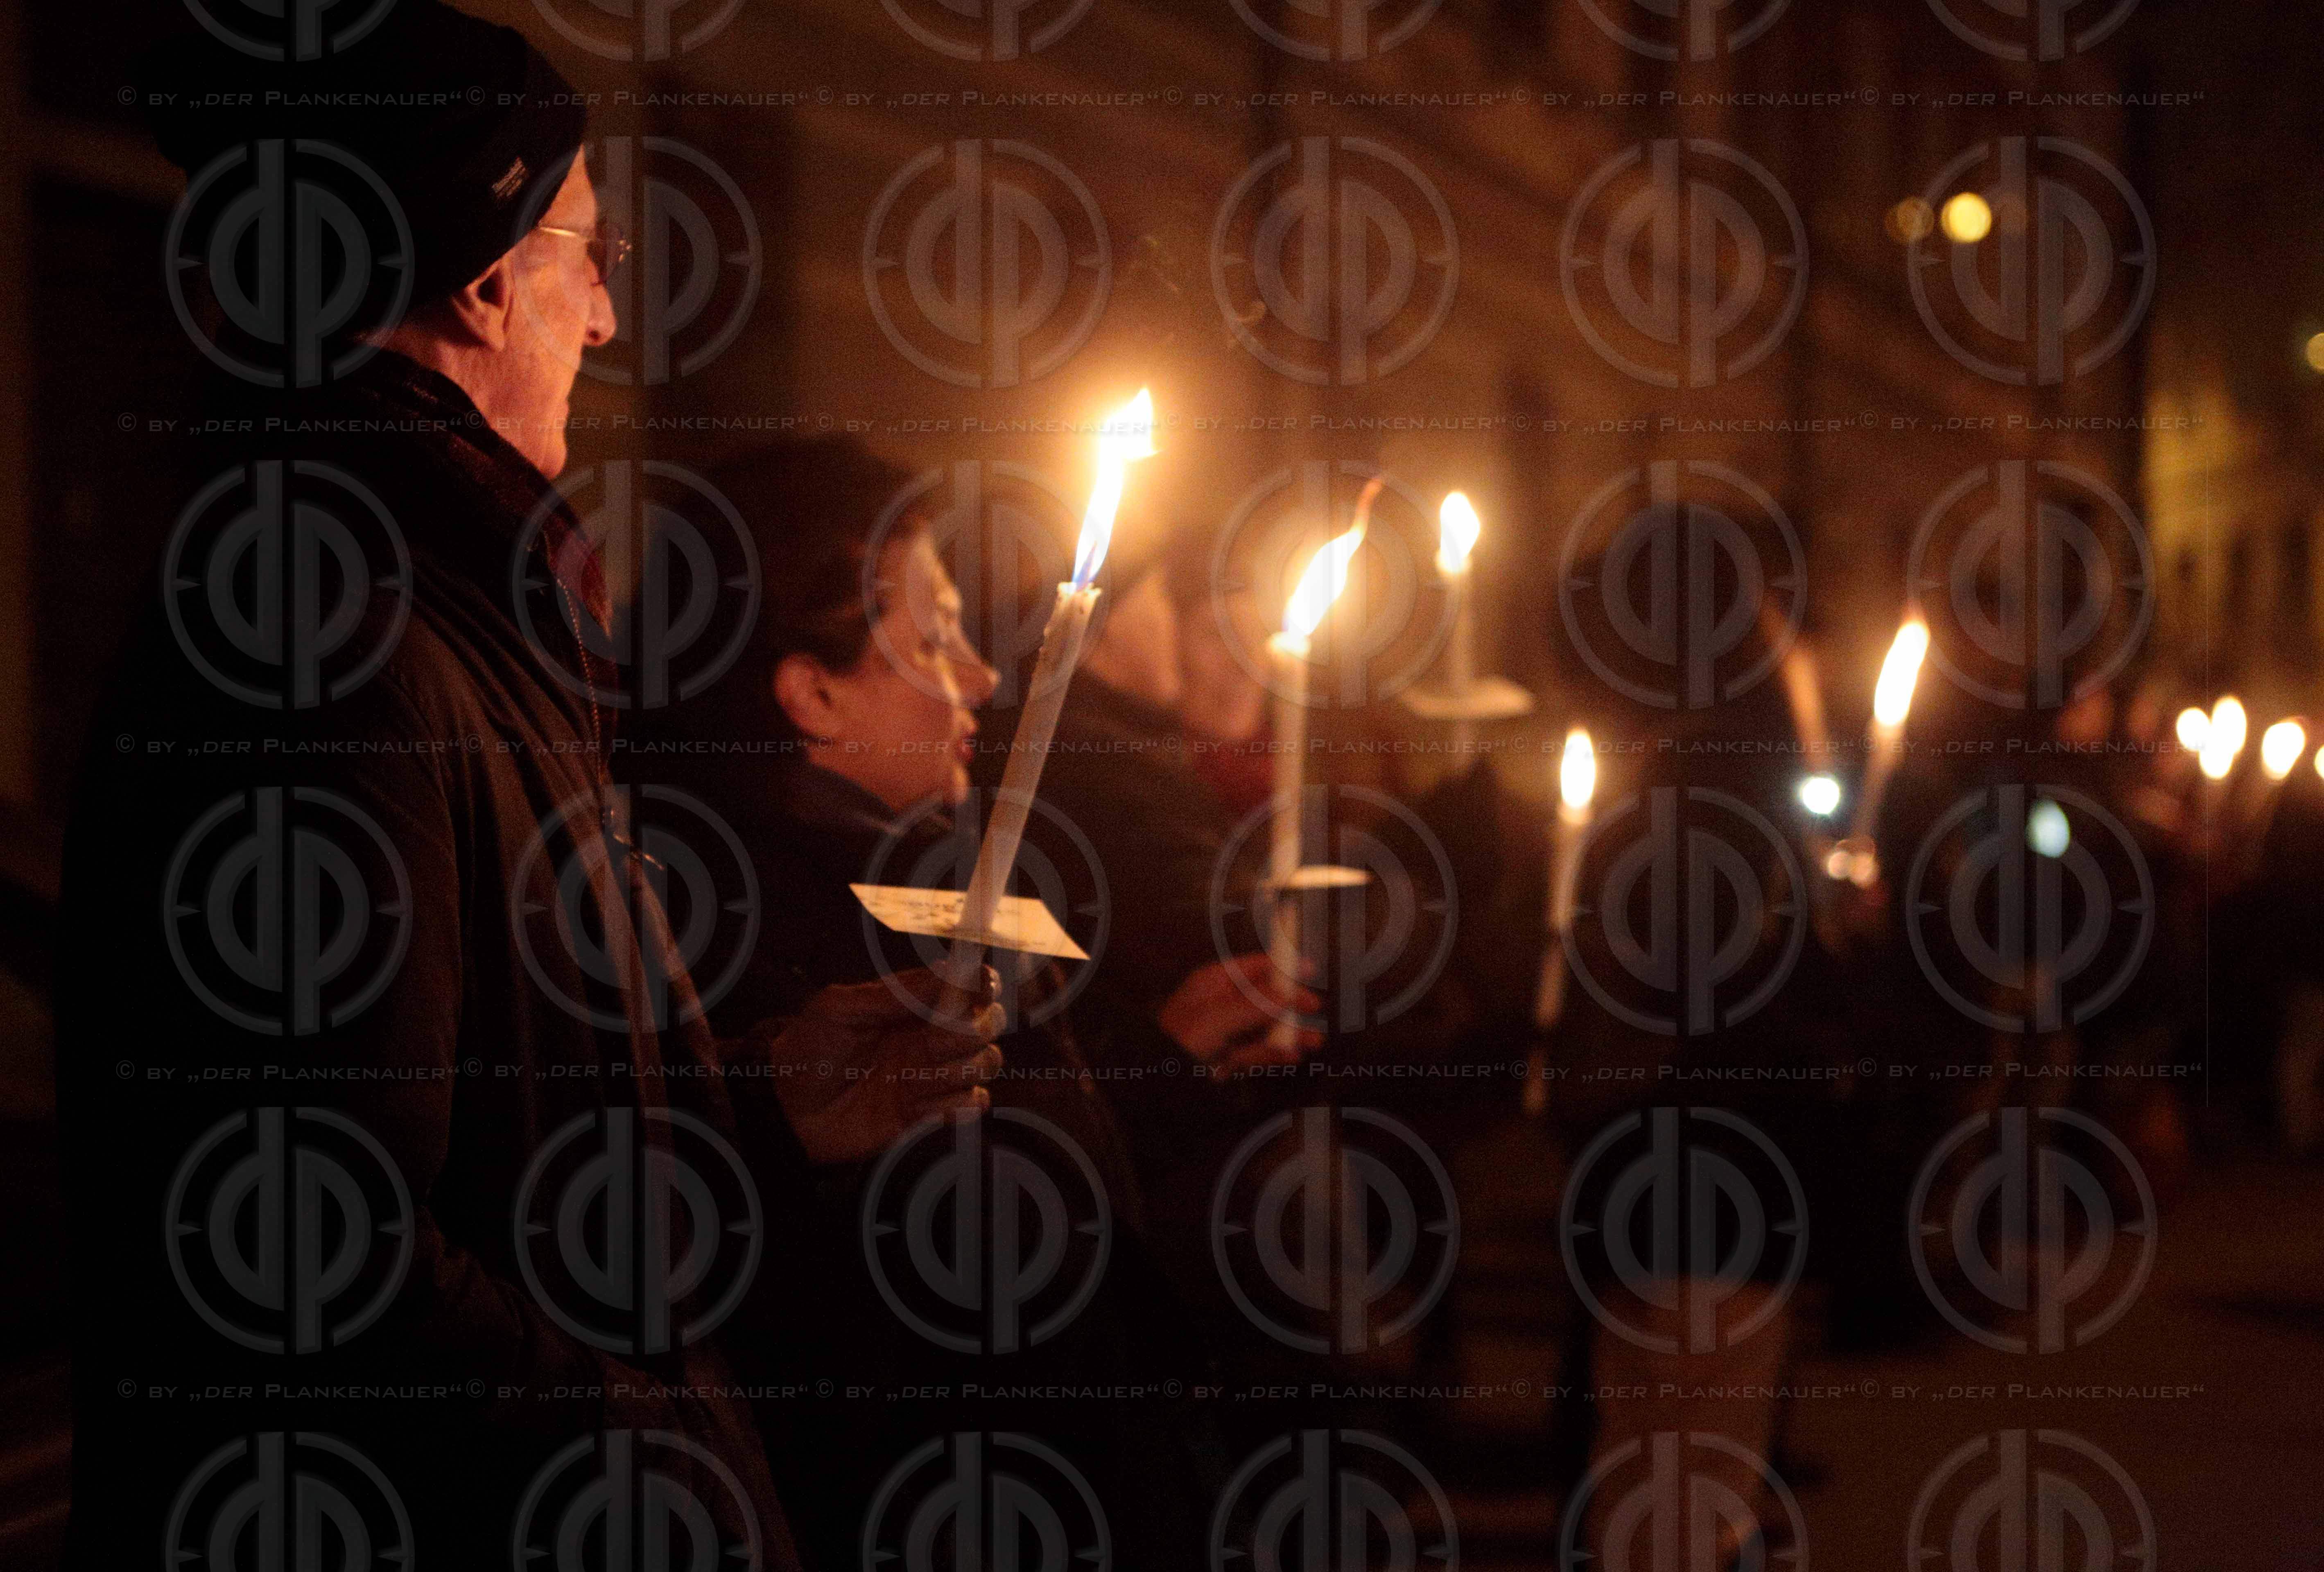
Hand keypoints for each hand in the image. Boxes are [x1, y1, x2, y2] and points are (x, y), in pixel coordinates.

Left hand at [756, 966, 1005, 1163]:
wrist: (790, 1111)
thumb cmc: (808, 1050)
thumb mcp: (838, 1009)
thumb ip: (893, 993)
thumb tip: (948, 970)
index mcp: (915, 1004)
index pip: (970, 985)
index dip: (983, 984)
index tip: (977, 991)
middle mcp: (933, 1035)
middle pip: (991, 1022)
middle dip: (972, 1031)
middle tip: (931, 1043)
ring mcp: (936, 1073)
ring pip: (987, 1062)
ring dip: (958, 1070)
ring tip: (911, 1081)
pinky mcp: (934, 1112)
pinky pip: (973, 1105)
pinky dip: (952, 1106)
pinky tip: (914, 1107)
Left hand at [1157, 953, 1320, 1075]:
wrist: (1154, 1081)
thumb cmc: (1175, 1041)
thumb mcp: (1215, 1019)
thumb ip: (1253, 1006)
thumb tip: (1287, 993)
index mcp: (1215, 983)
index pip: (1254, 967)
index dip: (1281, 967)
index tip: (1308, 968)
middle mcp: (1223, 1004)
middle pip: (1264, 997)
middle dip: (1290, 1002)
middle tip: (1315, 1006)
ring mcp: (1226, 1031)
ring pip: (1264, 1026)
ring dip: (1289, 1032)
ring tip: (1314, 1041)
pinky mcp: (1227, 1057)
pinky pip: (1256, 1051)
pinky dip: (1274, 1053)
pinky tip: (1292, 1057)